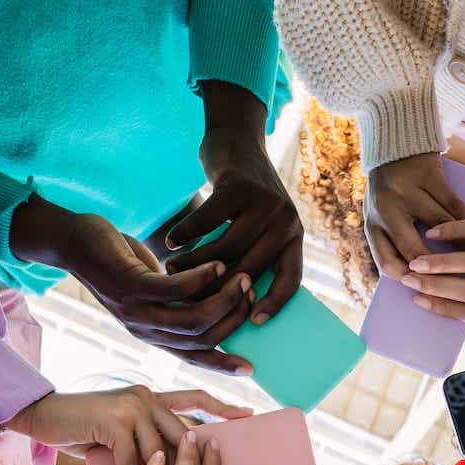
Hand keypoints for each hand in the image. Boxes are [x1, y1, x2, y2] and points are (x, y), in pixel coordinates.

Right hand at [6, 385, 252, 464]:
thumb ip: (146, 437)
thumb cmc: (83, 428)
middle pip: (185, 437)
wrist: (43, 415)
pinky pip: (130, 463)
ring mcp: (133, 407)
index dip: (221, 406)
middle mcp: (148, 398)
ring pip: (159, 455)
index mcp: (154, 398)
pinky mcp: (114, 422)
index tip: (247, 415)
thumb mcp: (121, 429)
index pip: (194, 398)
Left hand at [10, 195, 255, 373]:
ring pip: (191, 318)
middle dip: (233, 320)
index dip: (221, 365)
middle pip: (200, 339)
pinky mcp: (130, 286)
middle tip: (253, 294)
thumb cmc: (120, 262)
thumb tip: (218, 301)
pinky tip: (218, 264)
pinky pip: (174, 289)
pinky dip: (201, 279)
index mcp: (152, 334)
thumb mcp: (156, 287)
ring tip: (242, 278)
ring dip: (223, 299)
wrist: (73, 243)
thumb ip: (183, 299)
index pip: (193, 357)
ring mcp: (135, 310)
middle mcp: (144, 329)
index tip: (250, 368)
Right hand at [165, 80, 303, 326]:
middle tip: (189, 298)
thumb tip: (233, 303)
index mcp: (293, 236)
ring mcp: (264, 203)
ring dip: (195, 263)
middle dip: (217, 287)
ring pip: (226, 248)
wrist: (236, 140)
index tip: (252, 323)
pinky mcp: (238, 187)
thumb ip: (255, 253)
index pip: (291, 278)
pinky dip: (186, 234)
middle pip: (250, 268)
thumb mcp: (258, 224)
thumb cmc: (242, 195)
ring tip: (173, 270)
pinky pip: (207, 221)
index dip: (274, 303)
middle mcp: (285, 220)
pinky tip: (171, 242)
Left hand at [364, 153, 464, 278]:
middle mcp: (385, 209)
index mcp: (372, 224)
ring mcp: (407, 191)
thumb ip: (395, 241)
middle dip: (439, 269)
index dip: (410, 279)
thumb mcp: (383, 215)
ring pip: (440, 226)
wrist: (395, 141)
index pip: (387, 262)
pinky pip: (454, 205)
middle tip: (459, 282)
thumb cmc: (391, 189)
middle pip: (414, 249)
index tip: (430, 290)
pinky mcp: (429, 176)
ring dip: (462, 246)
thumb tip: (421, 278)